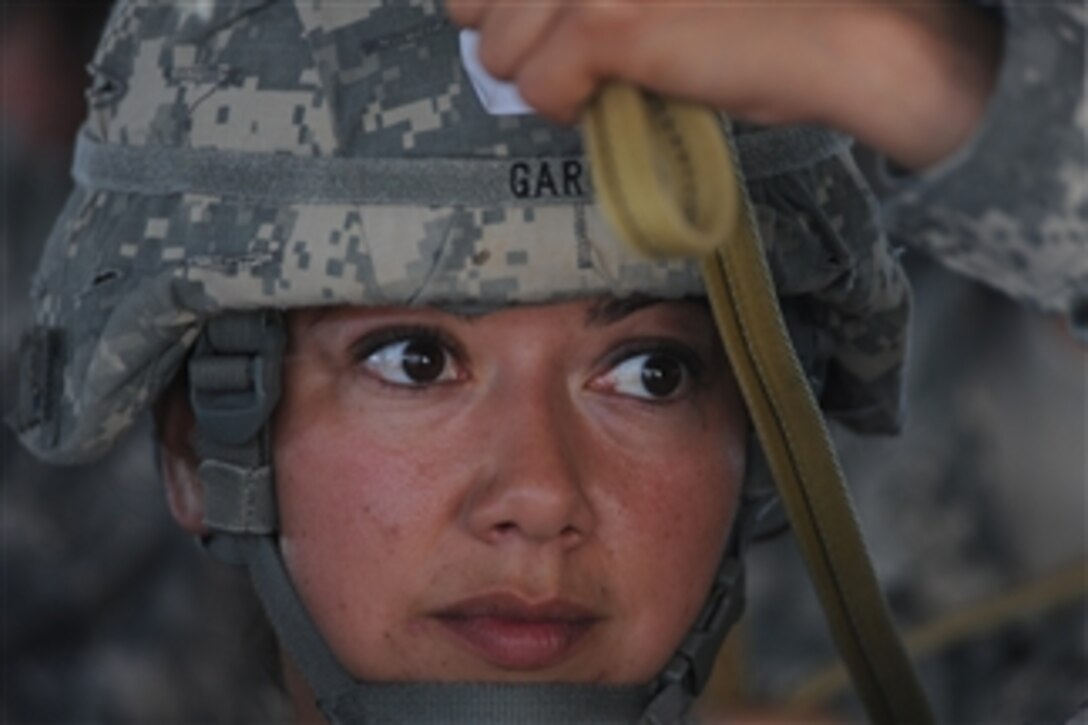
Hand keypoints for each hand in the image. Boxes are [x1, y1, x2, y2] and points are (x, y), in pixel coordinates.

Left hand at [446, 1, 999, 168]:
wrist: (845, 29)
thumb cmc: (763, 4)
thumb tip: (511, 18)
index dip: (495, 4)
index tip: (510, 19)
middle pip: (476, 1)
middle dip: (509, 40)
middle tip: (559, 58)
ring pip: (500, 50)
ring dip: (538, 78)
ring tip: (594, 82)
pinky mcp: (608, 22)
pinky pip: (538, 89)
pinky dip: (566, 109)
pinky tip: (610, 100)